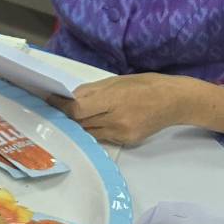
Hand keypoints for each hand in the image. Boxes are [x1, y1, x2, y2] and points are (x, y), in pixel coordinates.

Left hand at [48, 73, 193, 145]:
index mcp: (113, 100)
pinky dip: (94, 130)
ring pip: (89, 132)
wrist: (174, 101)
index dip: (61, 107)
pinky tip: (90, 123)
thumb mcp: (114, 81)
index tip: (49, 101)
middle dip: (67, 116)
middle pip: (81, 123)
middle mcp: (117, 120)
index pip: (77, 109)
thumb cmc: (143, 85)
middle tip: (53, 110)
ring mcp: (122, 133)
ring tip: (68, 118)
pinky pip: (103, 137)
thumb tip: (67, 98)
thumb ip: (89, 91)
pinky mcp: (127, 141)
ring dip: (78, 126)